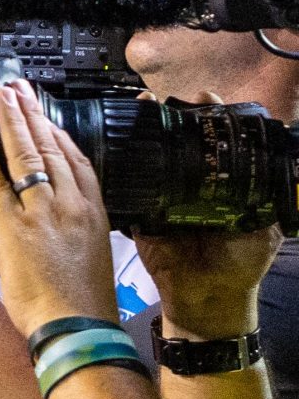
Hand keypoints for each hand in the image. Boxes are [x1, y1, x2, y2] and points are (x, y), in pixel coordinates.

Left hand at [0, 77, 118, 335]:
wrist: (77, 330)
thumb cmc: (83, 304)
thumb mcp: (91, 259)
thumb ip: (73, 236)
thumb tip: (53, 230)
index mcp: (94, 214)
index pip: (79, 163)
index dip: (61, 136)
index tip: (49, 118)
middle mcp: (72, 207)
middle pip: (52, 149)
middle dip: (34, 117)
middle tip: (20, 92)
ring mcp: (43, 213)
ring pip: (27, 157)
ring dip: (12, 125)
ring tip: (3, 100)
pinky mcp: (14, 227)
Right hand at [129, 87, 280, 336]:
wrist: (206, 300)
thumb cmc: (241, 266)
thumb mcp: (265, 225)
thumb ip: (272, 194)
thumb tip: (289, 160)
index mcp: (221, 184)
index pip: (213, 141)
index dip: (208, 117)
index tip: (203, 98)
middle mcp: (191, 184)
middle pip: (179, 141)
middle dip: (171, 116)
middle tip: (164, 99)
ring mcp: (163, 196)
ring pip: (152, 155)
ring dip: (144, 130)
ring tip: (140, 107)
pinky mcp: (139, 211)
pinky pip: (128, 184)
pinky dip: (121, 162)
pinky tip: (117, 140)